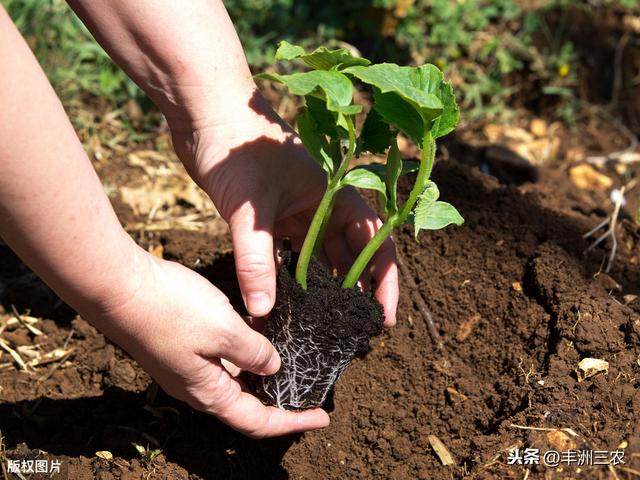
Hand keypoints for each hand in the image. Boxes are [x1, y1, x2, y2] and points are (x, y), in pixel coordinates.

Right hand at [87, 249, 329, 437]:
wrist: (119, 286)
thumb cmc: (171, 310)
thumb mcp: (225, 331)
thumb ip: (254, 353)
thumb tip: (273, 367)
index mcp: (210, 393)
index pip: (258, 421)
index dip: (292, 422)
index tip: (322, 418)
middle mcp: (198, 387)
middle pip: (247, 405)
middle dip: (280, 401)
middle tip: (310, 390)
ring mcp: (188, 367)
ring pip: (236, 380)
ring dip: (264, 373)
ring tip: (293, 360)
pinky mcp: (183, 346)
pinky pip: (223, 359)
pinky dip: (246, 351)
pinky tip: (260, 332)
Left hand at [170, 91, 398, 324]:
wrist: (203, 111)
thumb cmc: (237, 147)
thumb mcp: (251, 208)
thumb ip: (257, 260)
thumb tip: (263, 311)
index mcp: (336, 195)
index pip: (374, 242)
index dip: (384, 280)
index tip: (384, 316)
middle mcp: (322, 206)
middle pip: (348, 255)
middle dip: (353, 292)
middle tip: (353, 331)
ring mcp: (296, 212)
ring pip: (316, 258)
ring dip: (319, 289)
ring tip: (321, 325)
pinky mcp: (270, 217)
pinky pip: (285, 255)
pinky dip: (285, 279)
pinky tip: (282, 304)